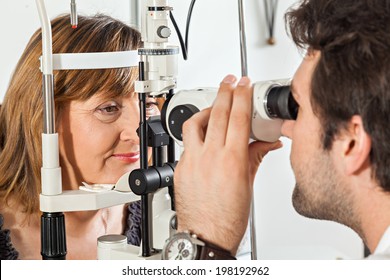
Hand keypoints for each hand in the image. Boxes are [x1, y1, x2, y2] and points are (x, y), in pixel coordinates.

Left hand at [174, 75, 281, 254]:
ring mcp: (192, 161)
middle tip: (229, 81)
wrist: (206, 235)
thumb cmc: (228, 219)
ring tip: (214, 104)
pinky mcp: (180, 168)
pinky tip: (203, 134)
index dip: (241, 96)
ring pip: (194, 123)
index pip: (238, 117)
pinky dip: (196, 133)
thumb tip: (267, 143)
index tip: (243, 84)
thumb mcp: (248, 185)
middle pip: (216, 114)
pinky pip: (186, 142)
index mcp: (231, 160)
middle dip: (224, 92)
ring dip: (205, 108)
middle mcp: (209, 157)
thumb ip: (255, 157)